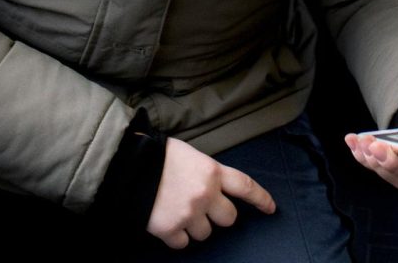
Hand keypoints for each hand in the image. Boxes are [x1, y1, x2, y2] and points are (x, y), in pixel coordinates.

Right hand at [146, 137, 275, 248]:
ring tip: (178, 211)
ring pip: (206, 234)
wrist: (127, 165)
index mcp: (212, 171)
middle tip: (203, 208)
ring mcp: (188, 214)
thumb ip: (206, 170)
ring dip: (195, 227)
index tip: (271, 208)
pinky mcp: (170, 229)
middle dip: (218, 215)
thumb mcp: (189, 154)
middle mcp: (205, 194)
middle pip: (229, 218)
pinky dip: (176, 237)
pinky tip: (167, 222)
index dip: (261, 199)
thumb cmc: (157, 155)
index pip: (246, 186)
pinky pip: (183, 244)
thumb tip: (213, 183)